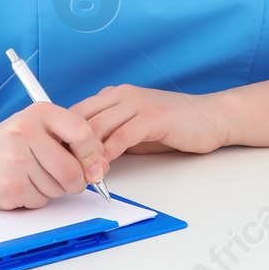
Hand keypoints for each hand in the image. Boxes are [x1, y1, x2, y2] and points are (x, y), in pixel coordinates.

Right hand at [0, 102, 108, 209]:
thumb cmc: (8, 143)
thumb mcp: (38, 127)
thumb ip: (70, 141)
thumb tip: (101, 168)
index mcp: (38, 113)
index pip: (82, 134)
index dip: (93, 154)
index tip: (94, 165)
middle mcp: (25, 133)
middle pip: (72, 169)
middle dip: (76, 181)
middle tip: (68, 179)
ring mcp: (15, 162)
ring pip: (58, 188)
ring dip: (53, 189)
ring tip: (32, 175)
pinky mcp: (8, 188)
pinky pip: (40, 201)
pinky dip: (36, 198)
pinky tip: (20, 184)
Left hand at [71, 85, 229, 159]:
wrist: (211, 117)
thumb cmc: (174, 125)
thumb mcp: (135, 128)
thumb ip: (112, 135)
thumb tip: (84, 156)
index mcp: (115, 94)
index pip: (76, 112)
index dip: (64, 136)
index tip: (57, 159)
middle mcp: (123, 94)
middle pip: (82, 119)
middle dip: (71, 147)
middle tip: (65, 171)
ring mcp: (138, 103)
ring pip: (99, 127)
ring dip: (88, 155)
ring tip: (83, 174)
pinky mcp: (153, 117)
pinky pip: (121, 136)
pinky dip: (109, 154)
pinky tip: (105, 168)